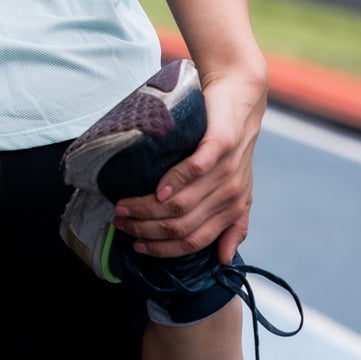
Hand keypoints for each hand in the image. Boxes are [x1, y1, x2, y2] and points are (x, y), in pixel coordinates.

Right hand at [110, 60, 267, 264]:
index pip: (195, 242)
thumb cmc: (230, 145)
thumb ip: (231, 224)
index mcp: (233, 209)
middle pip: (182, 225)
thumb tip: (222, 259)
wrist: (241, 100)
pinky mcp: (221, 144)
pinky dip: (173, 183)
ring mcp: (227, 170)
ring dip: (148, 209)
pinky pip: (195, 170)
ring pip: (183, 203)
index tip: (137, 246)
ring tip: (123, 207)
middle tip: (120, 223)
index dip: (163, 249)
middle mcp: (231, 194)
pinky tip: (155, 190)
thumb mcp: (236, 188)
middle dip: (146, 230)